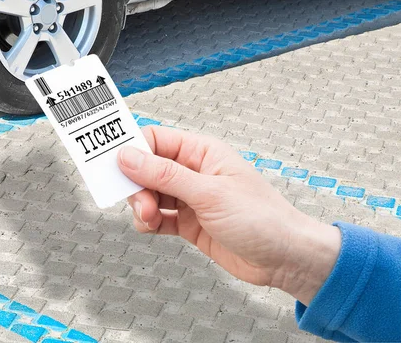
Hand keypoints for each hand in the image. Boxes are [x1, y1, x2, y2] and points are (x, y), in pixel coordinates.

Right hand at [117, 126, 340, 304]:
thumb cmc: (262, 219)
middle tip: (140, 203)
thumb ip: (165, 175)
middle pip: (146, 169)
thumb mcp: (209, 193)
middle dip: (136, 185)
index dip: (132, 150)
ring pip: (148, 194)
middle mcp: (193, 172)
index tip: (114, 165)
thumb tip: (128, 157)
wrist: (285, 259)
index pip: (156, 140)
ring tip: (150, 219)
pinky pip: (156, 217)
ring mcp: (189, 198)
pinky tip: (154, 226)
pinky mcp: (188, 223)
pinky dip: (149, 222)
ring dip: (142, 207)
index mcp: (202, 152)